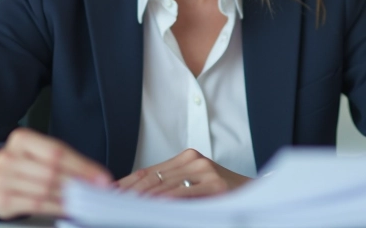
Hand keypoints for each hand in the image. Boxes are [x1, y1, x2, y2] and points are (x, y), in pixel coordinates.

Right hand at [0, 127, 111, 218]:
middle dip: (79, 183)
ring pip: (44, 191)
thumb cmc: (24, 163)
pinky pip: (35, 205)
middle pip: (51, 172)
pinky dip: (56, 208)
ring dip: (69, 197)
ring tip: (87, 199)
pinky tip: (69, 207)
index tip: (102, 177)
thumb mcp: (41, 152)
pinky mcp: (1, 201)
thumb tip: (97, 177)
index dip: (82, 166)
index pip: (56, 152)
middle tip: (98, 190)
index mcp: (20, 138)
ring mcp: (2, 180)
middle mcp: (7, 157)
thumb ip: (66, 161)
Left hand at [116, 149, 249, 197]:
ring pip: (164, 187)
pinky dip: (167, 200)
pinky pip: (184, 194)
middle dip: (129, 193)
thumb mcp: (195, 184)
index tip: (109, 194)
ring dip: (142, 199)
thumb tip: (138, 197)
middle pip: (152, 178)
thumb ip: (170, 185)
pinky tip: (154, 206)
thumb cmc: (224, 192)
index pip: (147, 171)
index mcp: (187, 158)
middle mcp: (194, 160)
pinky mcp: (215, 184)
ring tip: (125, 207)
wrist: (256, 192)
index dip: (126, 184)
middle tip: (111, 204)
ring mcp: (205, 171)